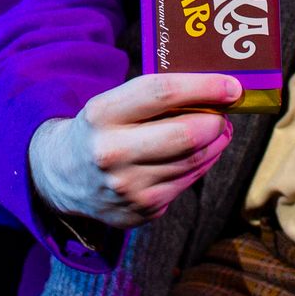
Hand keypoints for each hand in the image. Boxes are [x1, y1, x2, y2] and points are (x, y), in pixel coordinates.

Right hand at [28, 72, 241, 228]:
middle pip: (186, 134)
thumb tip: (214, 93)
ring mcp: (128, 187)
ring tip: (217, 129)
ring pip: (193, 161)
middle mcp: (112, 153)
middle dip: (216, 121)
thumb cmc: (100, 129)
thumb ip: (155, 98)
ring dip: (214, 142)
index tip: (232, 86)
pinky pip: (187, 182)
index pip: (162, 93)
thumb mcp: (112, 103)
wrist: (62, 176)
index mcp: (102, 115)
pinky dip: (201, 164)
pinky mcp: (142, 209)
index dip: (204, 87)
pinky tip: (200, 153)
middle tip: (225, 112)